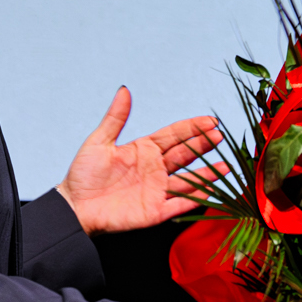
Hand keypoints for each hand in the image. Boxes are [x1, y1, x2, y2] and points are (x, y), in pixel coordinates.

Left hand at [56, 87, 224, 235]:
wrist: (75, 207)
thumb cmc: (83, 175)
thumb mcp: (99, 142)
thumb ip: (115, 117)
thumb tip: (124, 90)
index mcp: (143, 150)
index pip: (173, 136)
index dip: (192, 128)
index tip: (211, 121)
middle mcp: (154, 169)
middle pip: (185, 154)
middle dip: (203, 145)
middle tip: (220, 136)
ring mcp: (157, 190)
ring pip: (188, 180)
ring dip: (207, 174)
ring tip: (226, 166)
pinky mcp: (155, 211)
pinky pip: (180, 205)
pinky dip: (196, 199)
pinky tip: (211, 192)